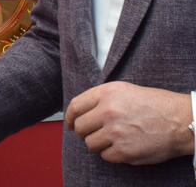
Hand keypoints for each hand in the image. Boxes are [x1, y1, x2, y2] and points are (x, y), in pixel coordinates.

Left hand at [65, 81, 192, 164]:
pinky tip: (120, 147)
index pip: (75, 106)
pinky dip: (110, 154)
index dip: (68, 117)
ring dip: (96, 144)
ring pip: (90, 144)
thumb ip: (101, 98)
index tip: (69, 123)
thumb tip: (82, 111)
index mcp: (106, 93)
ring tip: (109, 140)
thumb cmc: (153, 104)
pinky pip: (105, 156)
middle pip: (79, 127)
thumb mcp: (123, 90)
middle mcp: (108, 111)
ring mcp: (115, 132)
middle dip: (82, 132)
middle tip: (90, 134)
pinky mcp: (124, 151)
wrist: (178, 120)